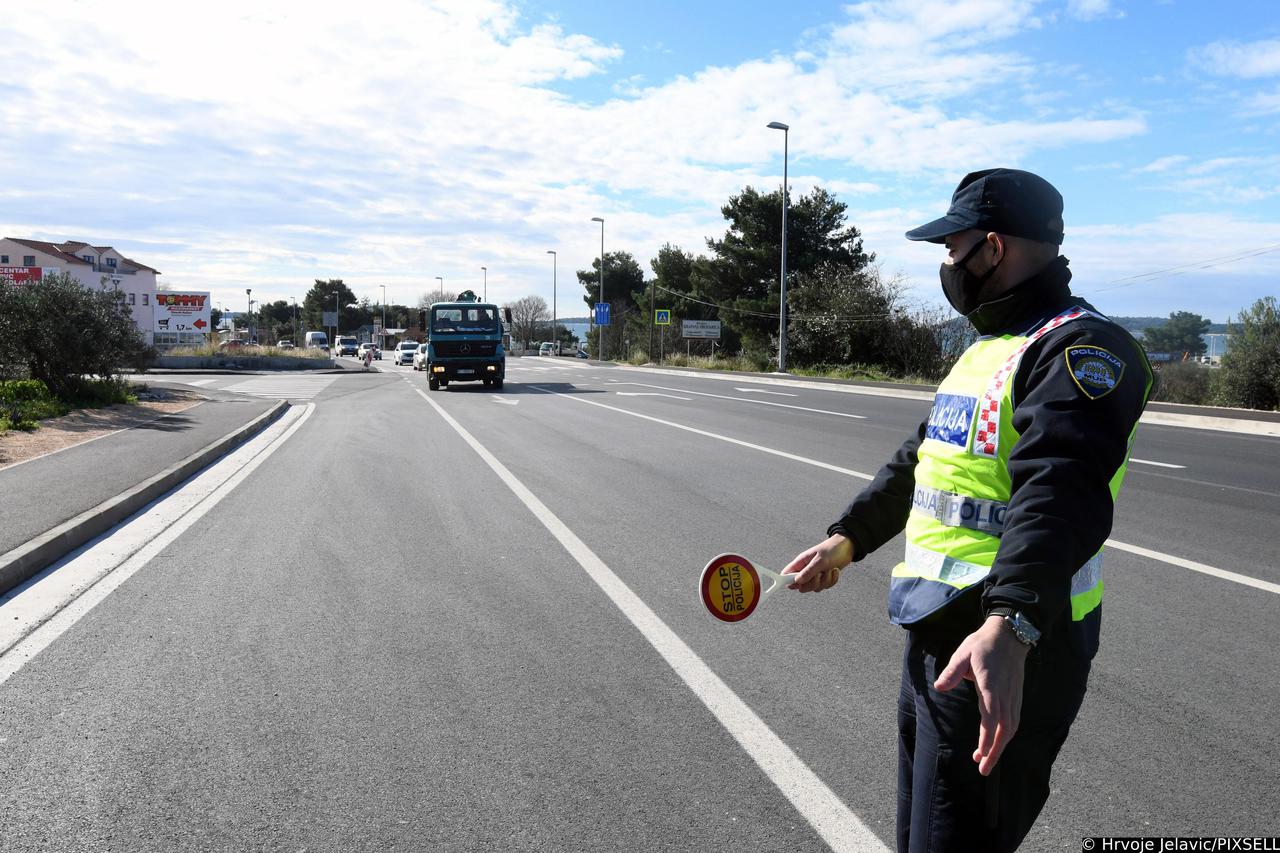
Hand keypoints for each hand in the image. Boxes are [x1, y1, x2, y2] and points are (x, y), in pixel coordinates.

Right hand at [782, 534, 854, 592]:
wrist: (847, 548)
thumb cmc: (832, 549)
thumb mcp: (820, 561)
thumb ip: (808, 572)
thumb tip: (797, 581)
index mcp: (800, 562)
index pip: (786, 574)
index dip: (788, 581)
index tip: (796, 584)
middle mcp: (806, 569)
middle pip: (802, 586)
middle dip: (812, 583)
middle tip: (819, 575)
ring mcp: (815, 575)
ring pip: (815, 587)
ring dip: (825, 581)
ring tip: (829, 569)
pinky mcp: (824, 578)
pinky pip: (825, 586)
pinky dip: (831, 580)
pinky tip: (834, 571)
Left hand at [934, 616, 1031, 775]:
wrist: (1009, 636)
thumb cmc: (983, 645)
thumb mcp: (963, 653)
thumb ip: (952, 671)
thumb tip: (939, 686)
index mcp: (991, 685)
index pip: (992, 716)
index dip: (987, 736)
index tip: (981, 753)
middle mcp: (1005, 694)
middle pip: (1003, 729)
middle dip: (994, 751)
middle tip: (983, 769)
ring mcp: (1013, 697)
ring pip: (1010, 728)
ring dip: (1000, 746)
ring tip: (986, 762)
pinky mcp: (1016, 697)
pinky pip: (1013, 721)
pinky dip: (1005, 736)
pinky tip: (996, 744)